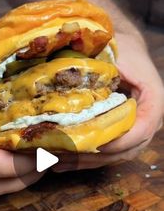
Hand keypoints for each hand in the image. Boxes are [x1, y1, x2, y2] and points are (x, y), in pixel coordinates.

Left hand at [53, 32, 163, 171]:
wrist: (124, 46)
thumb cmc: (120, 47)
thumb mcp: (114, 54)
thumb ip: (103, 70)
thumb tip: (73, 84)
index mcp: (153, 100)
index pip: (140, 130)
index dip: (118, 141)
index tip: (93, 144)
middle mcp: (149, 119)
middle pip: (127, 149)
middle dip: (95, 157)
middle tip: (66, 157)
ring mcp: (137, 129)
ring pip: (115, 155)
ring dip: (86, 162)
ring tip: (57, 163)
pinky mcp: (123, 133)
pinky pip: (107, 152)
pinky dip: (85, 159)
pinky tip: (62, 163)